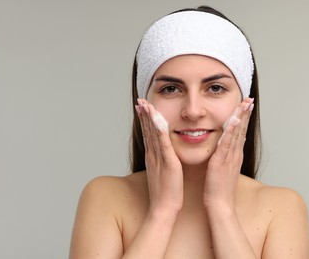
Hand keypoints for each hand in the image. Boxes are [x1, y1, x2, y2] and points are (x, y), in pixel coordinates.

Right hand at [136, 99, 182, 214]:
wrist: (163, 208)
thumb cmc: (165, 193)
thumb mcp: (162, 173)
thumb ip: (162, 162)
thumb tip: (162, 155)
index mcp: (153, 157)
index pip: (148, 134)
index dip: (145, 120)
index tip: (143, 107)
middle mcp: (153, 155)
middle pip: (147, 131)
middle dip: (144, 115)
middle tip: (140, 101)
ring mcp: (159, 158)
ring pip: (153, 134)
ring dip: (149, 118)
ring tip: (145, 104)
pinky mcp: (168, 163)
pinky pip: (163, 144)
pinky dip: (159, 130)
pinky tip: (158, 120)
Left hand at [203, 98, 253, 211]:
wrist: (220, 204)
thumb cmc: (219, 188)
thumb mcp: (225, 169)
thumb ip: (226, 157)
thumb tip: (227, 149)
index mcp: (235, 155)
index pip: (241, 132)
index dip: (244, 118)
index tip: (247, 105)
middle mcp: (235, 154)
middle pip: (242, 129)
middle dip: (246, 113)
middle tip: (250, 99)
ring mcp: (230, 157)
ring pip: (237, 133)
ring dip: (241, 117)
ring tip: (245, 104)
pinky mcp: (221, 161)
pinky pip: (227, 143)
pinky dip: (231, 131)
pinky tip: (234, 120)